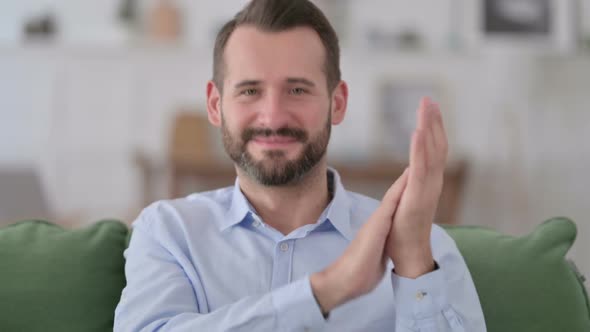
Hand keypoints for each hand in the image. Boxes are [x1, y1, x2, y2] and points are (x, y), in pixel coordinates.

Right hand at [310, 169, 408, 313]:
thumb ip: (381, 247)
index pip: (394, 207)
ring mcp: (378, 221)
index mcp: (380, 228)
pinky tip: (408, 177)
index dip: (403, 192)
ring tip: (415, 161)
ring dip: (404, 179)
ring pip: (394, 195)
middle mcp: (378, 221)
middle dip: (404, 180)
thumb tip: (384, 249)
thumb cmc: (361, 272)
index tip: (411, 178)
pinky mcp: (378, 225)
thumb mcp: (377, 255)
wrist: (346, 279)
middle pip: (394, 196)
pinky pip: (391, 203)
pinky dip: (400, 189)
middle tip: (415, 162)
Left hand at [386, 97, 447, 278]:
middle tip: (429, 99)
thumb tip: (413, 167)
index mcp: (428, 181)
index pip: (434, 149)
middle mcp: (432, 183)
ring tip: (426, 108)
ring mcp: (426, 190)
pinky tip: (417, 133)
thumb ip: (413, 182)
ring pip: (431, 154)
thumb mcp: (409, 198)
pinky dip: (420, 150)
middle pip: (436, 146)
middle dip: (433, 121)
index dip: (433, 127)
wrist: (409, 256)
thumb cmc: (406, 229)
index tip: (429, 106)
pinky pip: (420, 170)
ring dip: (428, 129)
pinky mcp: (417, 198)